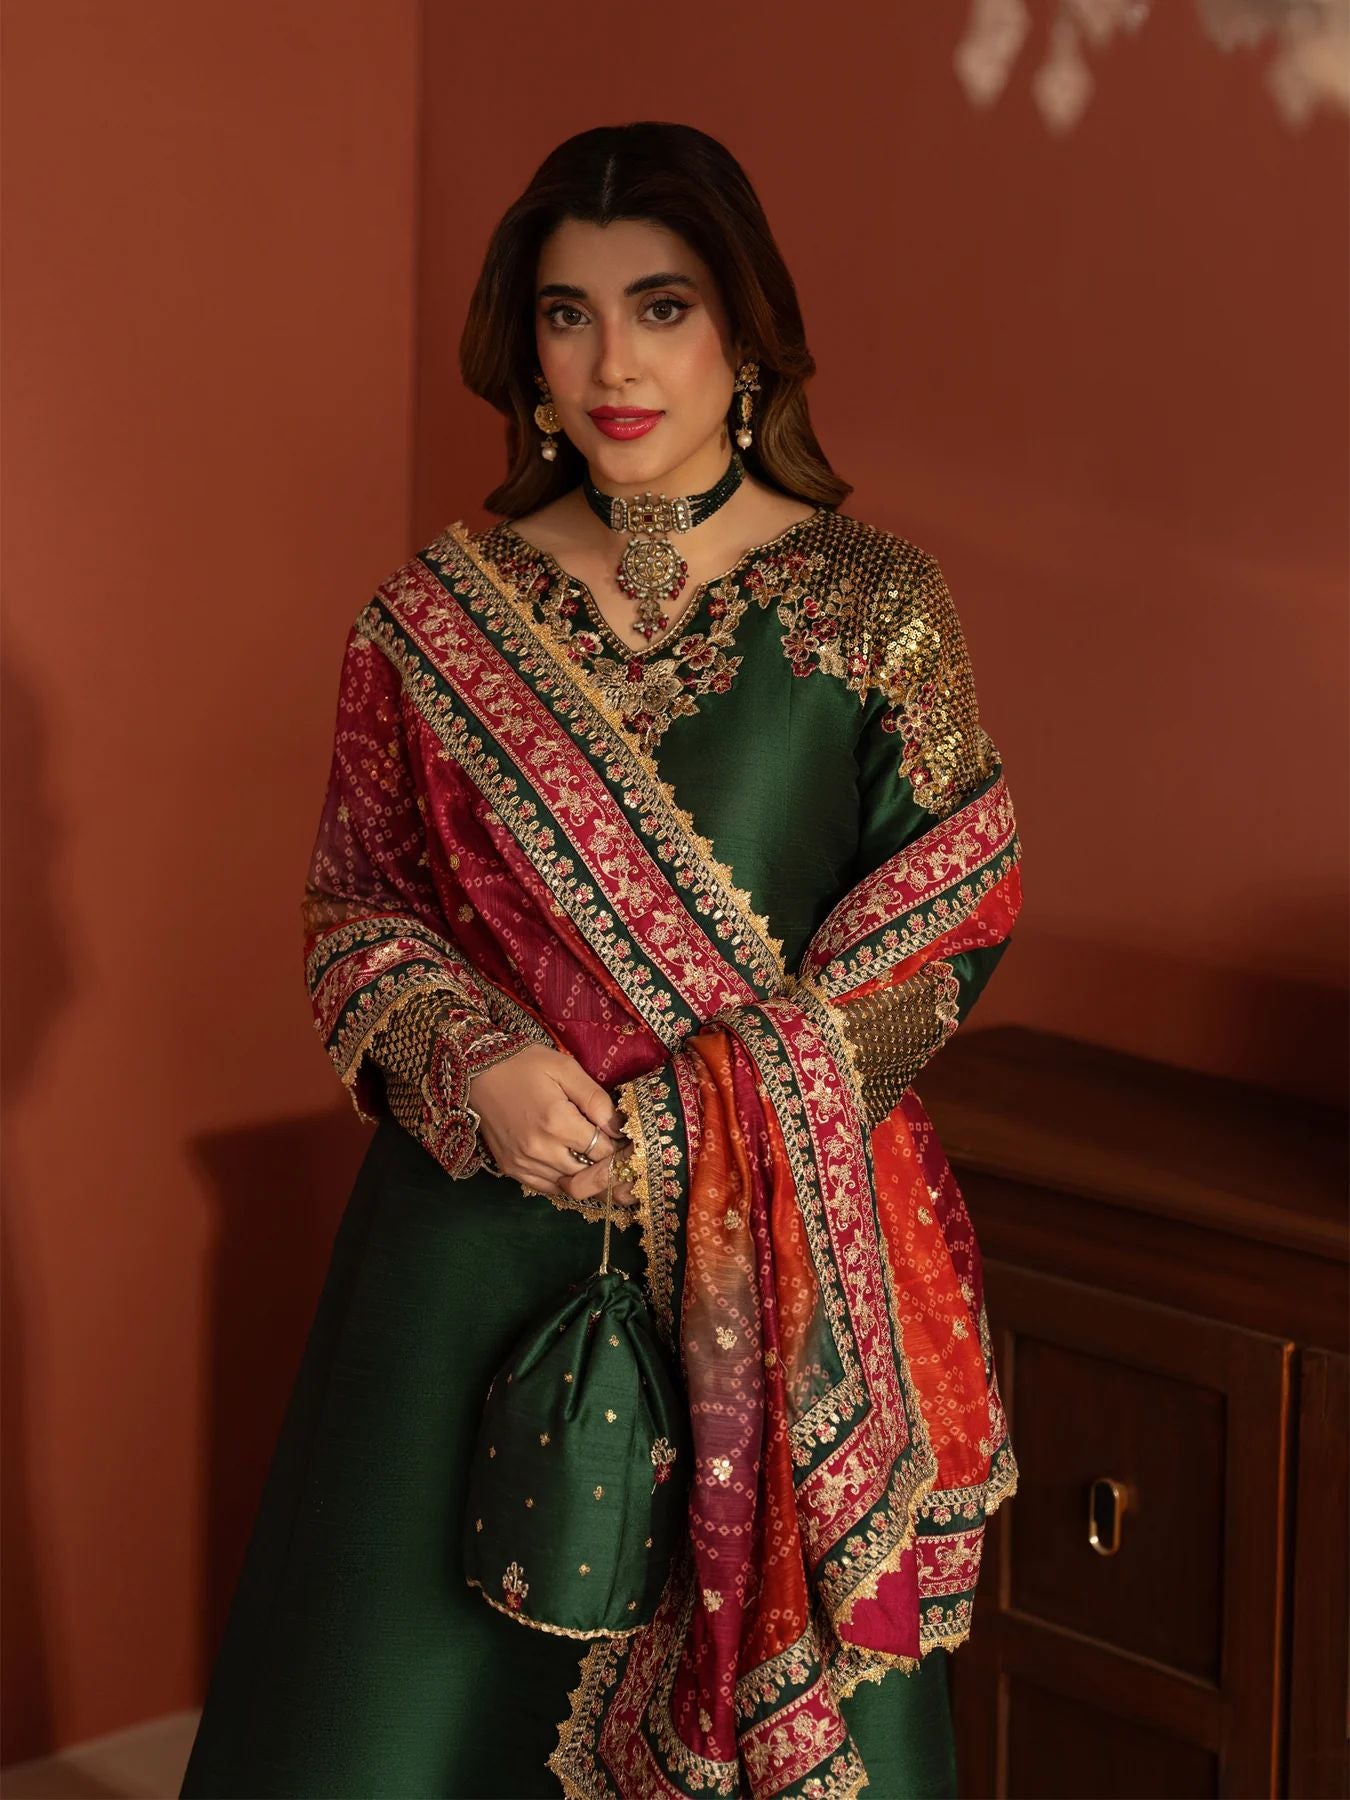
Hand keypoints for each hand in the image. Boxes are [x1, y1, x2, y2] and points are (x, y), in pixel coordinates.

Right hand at [468, 1044, 637, 1207]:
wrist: (477, 1072)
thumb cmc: (524, 1065)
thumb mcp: (565, 1069)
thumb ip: (595, 1099)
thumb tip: (620, 1128)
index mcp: (557, 1122)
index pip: (603, 1151)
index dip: (618, 1147)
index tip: (624, 1139)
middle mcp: (540, 1149)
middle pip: (588, 1173)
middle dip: (605, 1163)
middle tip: (612, 1150)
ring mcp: (523, 1162)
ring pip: (569, 1185)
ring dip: (584, 1173)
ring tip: (591, 1156)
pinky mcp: (511, 1168)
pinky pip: (546, 1187)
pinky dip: (562, 1179)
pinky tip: (568, 1162)